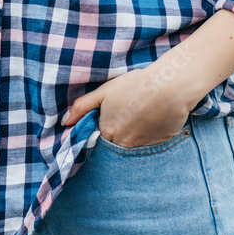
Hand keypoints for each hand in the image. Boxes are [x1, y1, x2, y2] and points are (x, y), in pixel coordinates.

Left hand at [60, 62, 190, 147]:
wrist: (168, 88)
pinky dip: (149, 136)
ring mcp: (142, 148)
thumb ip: (82, 107)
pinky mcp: (159, 147)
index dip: (105, 126)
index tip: (114, 116)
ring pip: (132, 146)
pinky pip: (149, 147)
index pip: (100, 138)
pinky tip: (153, 120)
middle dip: (119, 133)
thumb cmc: (135, 86)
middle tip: (129, 115)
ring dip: (134, 135)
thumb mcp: (104, 91)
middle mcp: (123, 145)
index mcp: (107, 131)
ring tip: (142, 116)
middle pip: (116, 144)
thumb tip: (64, 123)